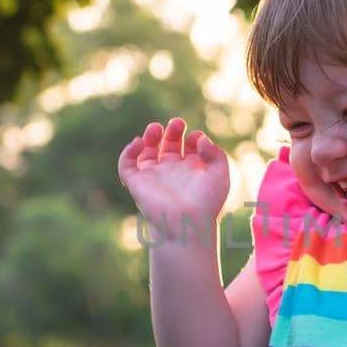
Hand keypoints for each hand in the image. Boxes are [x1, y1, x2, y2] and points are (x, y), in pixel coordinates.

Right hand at [117, 118, 230, 238]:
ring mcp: (154, 177)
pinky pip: (126, 164)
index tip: (197, 140)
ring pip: (147, 152)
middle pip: (169, 146)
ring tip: (156, 128)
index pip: (190, 148)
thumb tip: (199, 138)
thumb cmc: (206, 202)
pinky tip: (139, 142)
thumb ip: (215, 152)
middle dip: (172, 132)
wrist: (186, 222)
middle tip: (177, 123)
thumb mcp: (220, 174)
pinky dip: (128, 151)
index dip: (194, 139)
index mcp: (192, 172)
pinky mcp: (137, 183)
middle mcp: (173, 173)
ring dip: (150, 136)